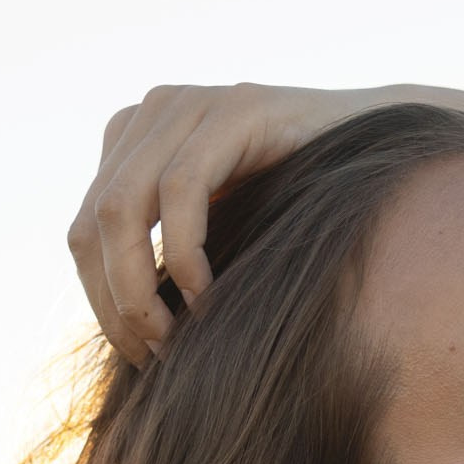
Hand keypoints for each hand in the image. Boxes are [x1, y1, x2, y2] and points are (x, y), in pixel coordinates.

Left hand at [67, 82, 365, 364]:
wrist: (380, 154)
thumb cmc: (301, 211)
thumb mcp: (219, 237)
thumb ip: (166, 259)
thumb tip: (124, 335)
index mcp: (132, 143)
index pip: (83, 233)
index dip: (101, 305)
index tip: (141, 358)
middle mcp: (150, 113)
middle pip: (92, 224)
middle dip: (117, 304)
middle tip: (158, 357)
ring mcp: (188, 104)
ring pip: (121, 208)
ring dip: (140, 288)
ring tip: (176, 339)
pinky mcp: (233, 107)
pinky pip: (182, 188)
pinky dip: (185, 253)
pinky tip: (207, 296)